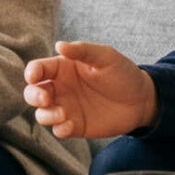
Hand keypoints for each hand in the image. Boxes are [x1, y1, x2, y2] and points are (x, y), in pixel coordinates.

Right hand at [22, 41, 156, 139]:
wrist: (142, 100)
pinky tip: (70, 125)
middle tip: (45, 98)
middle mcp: (60, 88)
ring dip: (45, 115)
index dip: (32, 72)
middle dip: (33, 96)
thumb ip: (83, 50)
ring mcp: (66, 108)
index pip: (38, 69)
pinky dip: (59, 129)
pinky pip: (58, 130)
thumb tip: (59, 45)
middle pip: (32, 93)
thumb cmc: (122, 73)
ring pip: (42, 114)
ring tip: (62, 113)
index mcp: (63, 68)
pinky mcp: (75, 126)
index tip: (34, 76)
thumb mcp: (106, 56)